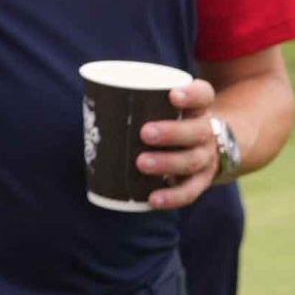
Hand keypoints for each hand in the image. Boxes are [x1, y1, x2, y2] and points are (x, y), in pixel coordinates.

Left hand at [135, 79, 221, 209]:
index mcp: (198, 108)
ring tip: (141, 163)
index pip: (203, 95)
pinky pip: (189, 192)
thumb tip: (88, 97)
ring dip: (167, 163)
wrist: (204, 146)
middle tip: (145, 132)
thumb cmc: (169, 120)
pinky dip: (172, 197)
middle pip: (197, 130)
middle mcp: (206, 132)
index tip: (172, 94)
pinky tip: (152, 199)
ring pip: (192, 160)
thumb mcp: (163, 106)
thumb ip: (136, 100)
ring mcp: (205, 158)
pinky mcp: (200, 182)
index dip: (191, 95)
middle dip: (172, 132)